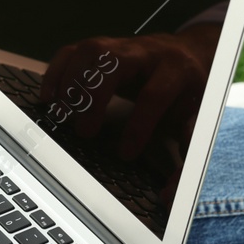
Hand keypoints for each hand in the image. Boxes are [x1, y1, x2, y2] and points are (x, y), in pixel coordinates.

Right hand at [39, 27, 219, 158]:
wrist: (186, 54)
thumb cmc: (184, 93)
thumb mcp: (194, 120)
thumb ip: (186, 157)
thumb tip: (170, 197)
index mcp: (176, 71)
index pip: (154, 94)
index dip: (138, 125)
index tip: (125, 154)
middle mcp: (147, 53)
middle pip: (115, 63)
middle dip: (95, 97)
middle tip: (84, 131)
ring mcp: (121, 46)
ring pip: (92, 51)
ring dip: (71, 83)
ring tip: (62, 115)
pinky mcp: (100, 46)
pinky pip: (72, 50)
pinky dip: (56, 72)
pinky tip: (49, 97)